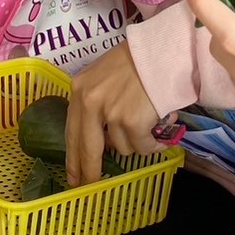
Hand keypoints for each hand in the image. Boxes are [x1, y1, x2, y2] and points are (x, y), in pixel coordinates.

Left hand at [66, 41, 159, 186]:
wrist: (163, 50)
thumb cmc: (138, 58)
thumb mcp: (106, 74)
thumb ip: (97, 101)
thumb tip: (105, 137)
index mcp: (80, 89)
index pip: (71, 131)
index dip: (73, 157)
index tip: (73, 176)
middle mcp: (90, 102)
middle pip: (88, 149)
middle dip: (90, 171)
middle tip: (92, 185)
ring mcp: (111, 113)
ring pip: (122, 148)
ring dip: (137, 143)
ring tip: (150, 127)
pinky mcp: (132, 122)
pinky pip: (142, 147)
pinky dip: (153, 144)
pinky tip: (162, 134)